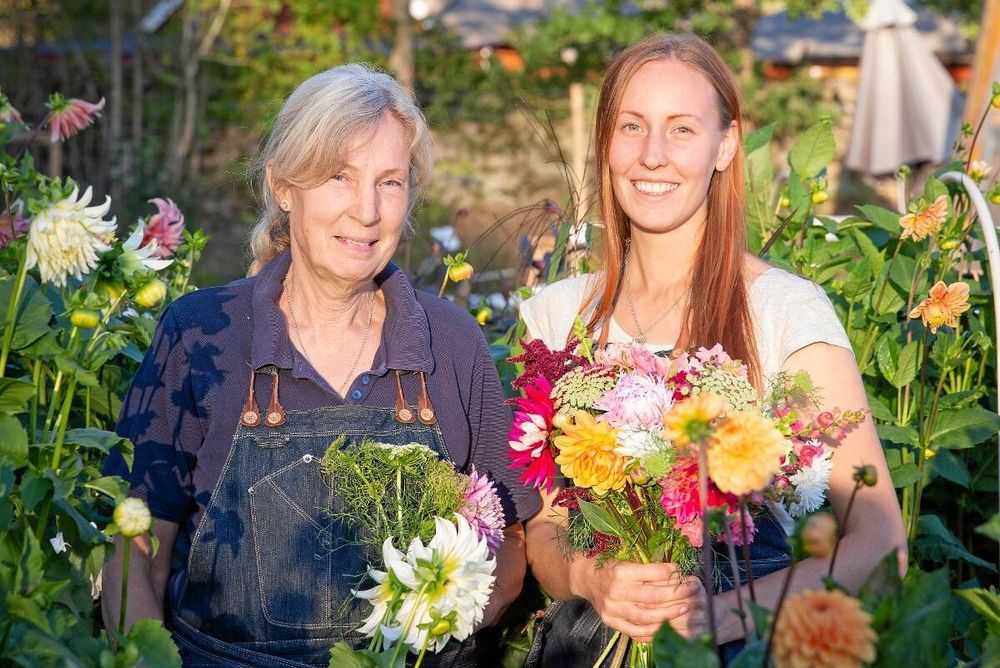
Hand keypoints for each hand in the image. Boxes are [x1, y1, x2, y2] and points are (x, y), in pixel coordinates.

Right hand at [575, 561, 706, 642]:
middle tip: (692, 592)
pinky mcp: (611, 621)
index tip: (683, 573)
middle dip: (676, 595)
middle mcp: (616, 591)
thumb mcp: (627, 562)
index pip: (651, 573)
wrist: (586, 580)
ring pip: (645, 616)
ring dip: (668, 614)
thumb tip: (675, 571)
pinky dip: (652, 631)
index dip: (670, 574)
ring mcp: (613, 609)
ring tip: (684, 609)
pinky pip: (635, 631)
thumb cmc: (611, 569)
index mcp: (620, 572)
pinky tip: (666, 627)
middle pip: (652, 596)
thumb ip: (649, 569)